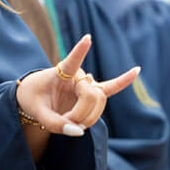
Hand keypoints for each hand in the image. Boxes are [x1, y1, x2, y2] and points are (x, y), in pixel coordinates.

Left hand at [16, 34, 139, 136]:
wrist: (34, 98)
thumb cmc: (32, 100)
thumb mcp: (36, 112)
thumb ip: (55, 123)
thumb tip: (79, 132)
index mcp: (60, 72)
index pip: (72, 61)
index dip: (80, 51)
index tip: (88, 37)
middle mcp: (78, 75)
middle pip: (91, 95)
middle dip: (81, 115)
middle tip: (66, 125)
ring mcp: (87, 83)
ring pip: (100, 102)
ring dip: (88, 118)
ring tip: (72, 125)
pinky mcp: (92, 92)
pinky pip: (111, 88)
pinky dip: (123, 81)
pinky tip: (137, 70)